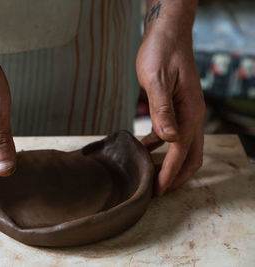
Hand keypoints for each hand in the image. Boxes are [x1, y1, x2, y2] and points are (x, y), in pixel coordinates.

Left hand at [136, 27, 205, 195]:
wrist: (167, 35)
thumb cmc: (161, 53)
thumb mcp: (157, 80)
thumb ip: (162, 110)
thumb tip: (168, 139)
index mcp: (190, 111)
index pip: (181, 151)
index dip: (169, 173)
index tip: (157, 190)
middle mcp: (192, 115)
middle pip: (191, 156)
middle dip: (176, 176)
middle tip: (158, 191)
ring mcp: (186, 113)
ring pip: (183, 148)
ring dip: (170, 164)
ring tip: (152, 176)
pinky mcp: (176, 109)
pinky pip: (172, 135)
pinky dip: (161, 147)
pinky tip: (145, 149)